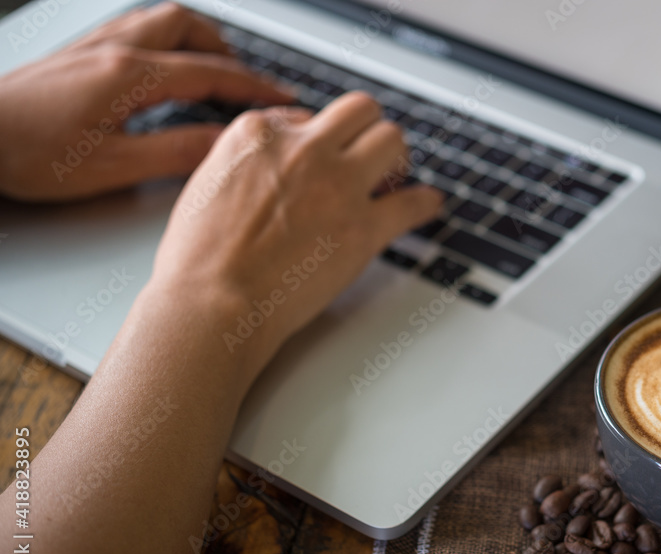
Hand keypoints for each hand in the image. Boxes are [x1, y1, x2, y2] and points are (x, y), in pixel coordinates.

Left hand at [0, 2, 293, 200]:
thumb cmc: (27, 153)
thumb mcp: (113, 165)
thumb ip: (176, 151)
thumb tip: (226, 144)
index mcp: (129, 75)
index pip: (210, 73)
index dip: (253, 87)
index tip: (284, 99)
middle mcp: (113, 49)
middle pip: (186, 27)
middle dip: (226, 51)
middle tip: (247, 81)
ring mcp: (93, 46)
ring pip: (159, 21)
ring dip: (195, 40)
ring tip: (213, 69)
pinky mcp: (77, 55)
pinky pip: (134, 29)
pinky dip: (164, 42)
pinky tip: (161, 66)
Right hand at [148, 92, 442, 384]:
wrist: (214, 302)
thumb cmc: (199, 259)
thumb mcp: (206, 184)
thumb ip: (242, 163)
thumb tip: (266, 162)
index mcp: (259, 135)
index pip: (305, 116)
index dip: (316, 140)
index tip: (321, 158)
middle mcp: (304, 150)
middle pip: (359, 111)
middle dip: (364, 131)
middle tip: (367, 154)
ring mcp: (338, 186)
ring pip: (392, 140)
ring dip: (395, 158)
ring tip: (393, 176)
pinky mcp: (364, 227)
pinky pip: (413, 203)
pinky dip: (424, 204)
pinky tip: (428, 204)